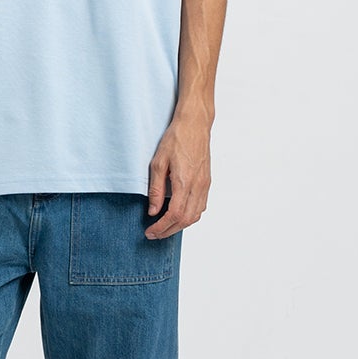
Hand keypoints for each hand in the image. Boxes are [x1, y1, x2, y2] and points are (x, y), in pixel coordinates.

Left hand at [144, 114, 210, 238]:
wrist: (195, 125)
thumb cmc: (176, 139)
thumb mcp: (158, 162)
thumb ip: (155, 188)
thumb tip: (153, 211)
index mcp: (184, 182)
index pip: (173, 214)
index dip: (161, 227)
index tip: (150, 232)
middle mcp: (197, 186)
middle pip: (185, 220)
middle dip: (168, 230)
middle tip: (154, 234)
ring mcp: (204, 185)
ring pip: (195, 216)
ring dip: (179, 226)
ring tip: (164, 227)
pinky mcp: (207, 182)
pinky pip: (201, 207)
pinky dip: (189, 216)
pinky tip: (179, 215)